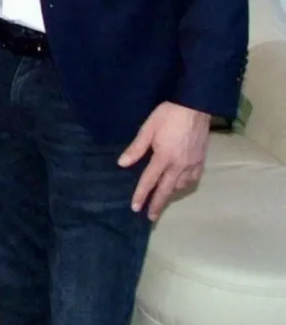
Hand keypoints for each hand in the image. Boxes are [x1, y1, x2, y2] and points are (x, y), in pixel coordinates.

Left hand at [118, 101, 210, 219]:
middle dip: (157, 204)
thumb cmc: (168, 115)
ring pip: (181, 186)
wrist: (195, 107)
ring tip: (163, 198)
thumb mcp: (148, 129)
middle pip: (166, 190)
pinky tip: (181, 184)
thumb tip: (122, 164)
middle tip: (151, 217)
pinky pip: (193, 179)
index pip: (149, 181)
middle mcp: (179, 165)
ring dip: (171, 193)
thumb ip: (136, 148)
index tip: (135, 208)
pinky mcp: (201, 160)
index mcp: (163, 157)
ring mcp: (192, 164)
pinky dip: (185, 184)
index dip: (141, 195)